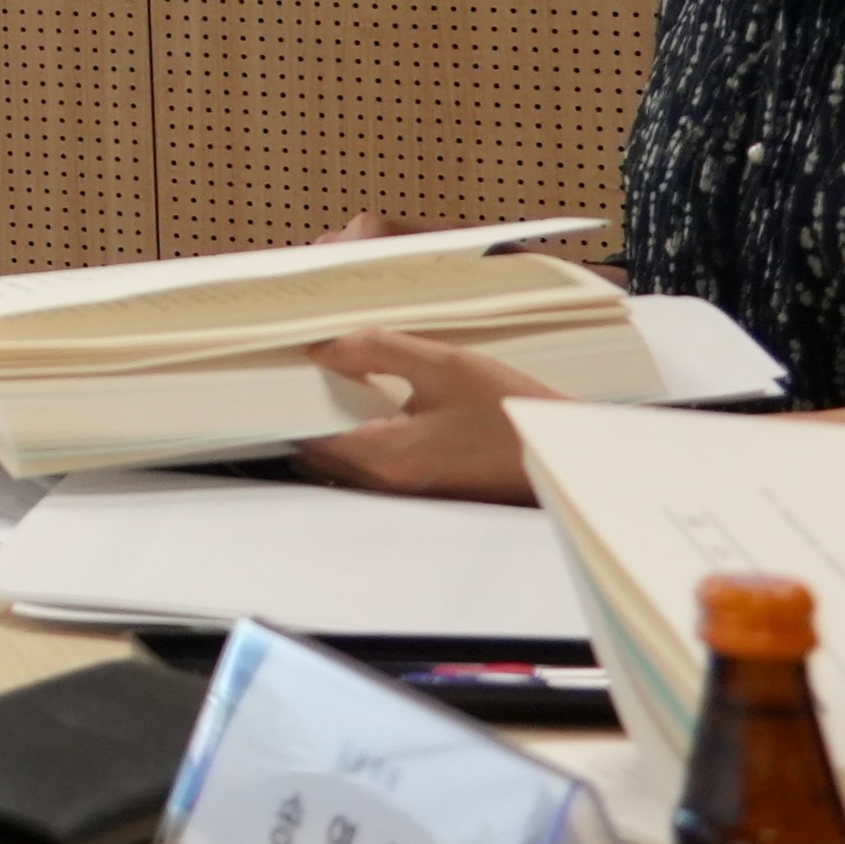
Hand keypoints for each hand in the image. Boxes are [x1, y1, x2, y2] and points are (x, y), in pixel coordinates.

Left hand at [292, 328, 559, 502]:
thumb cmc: (508, 411)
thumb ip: (378, 350)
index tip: (286, 371)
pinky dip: (358, 443)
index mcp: (386, 456)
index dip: (291, 402)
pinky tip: (374, 410)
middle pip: (318, 455)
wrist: (558, 452)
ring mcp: (405, 494)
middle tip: (307, 376)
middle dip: (307, 417)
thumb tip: (323, 349)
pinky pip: (369, 471)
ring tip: (338, 389)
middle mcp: (388, 485)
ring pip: (342, 465)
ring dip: (331, 432)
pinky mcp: (421, 492)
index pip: (308, 435)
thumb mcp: (445, 364)